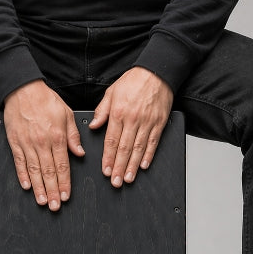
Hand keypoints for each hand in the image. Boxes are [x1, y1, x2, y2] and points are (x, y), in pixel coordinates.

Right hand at [4, 80, 84, 210]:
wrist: (23, 89)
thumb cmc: (46, 101)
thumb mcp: (67, 115)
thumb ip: (73, 136)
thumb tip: (79, 153)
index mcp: (57, 137)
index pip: (62, 165)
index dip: (64, 183)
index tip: (66, 196)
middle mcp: (42, 142)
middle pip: (48, 172)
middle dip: (52, 191)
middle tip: (55, 206)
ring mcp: (27, 143)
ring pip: (34, 171)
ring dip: (39, 188)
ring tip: (42, 201)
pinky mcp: (15, 142)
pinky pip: (19, 162)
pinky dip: (22, 175)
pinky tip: (27, 186)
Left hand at [89, 66, 172, 186]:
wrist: (156, 72)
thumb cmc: (133, 81)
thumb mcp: (111, 92)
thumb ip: (102, 111)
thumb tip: (93, 125)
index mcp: (118, 113)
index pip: (111, 140)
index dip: (108, 158)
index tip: (106, 170)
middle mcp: (132, 120)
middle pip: (124, 148)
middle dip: (119, 167)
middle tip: (116, 181)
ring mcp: (147, 122)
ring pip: (138, 148)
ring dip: (132, 165)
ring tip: (128, 178)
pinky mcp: (159, 123)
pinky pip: (153, 142)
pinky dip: (148, 155)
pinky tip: (143, 166)